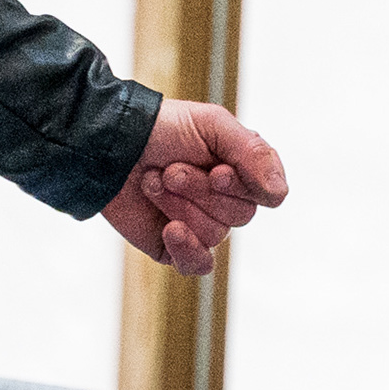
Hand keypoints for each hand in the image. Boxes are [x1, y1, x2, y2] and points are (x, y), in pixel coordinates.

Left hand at [100, 99, 287, 276]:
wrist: (109, 145)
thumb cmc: (162, 128)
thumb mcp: (212, 124)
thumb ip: (252, 153)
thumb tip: (278, 195)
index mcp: (241, 171)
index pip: (268, 195)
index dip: (239, 186)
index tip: (214, 169)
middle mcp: (226, 201)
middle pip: (238, 215)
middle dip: (198, 190)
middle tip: (170, 169)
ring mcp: (202, 226)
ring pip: (213, 234)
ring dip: (178, 206)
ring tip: (153, 181)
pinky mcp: (175, 248)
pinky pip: (198, 265)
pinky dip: (187, 249)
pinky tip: (170, 229)